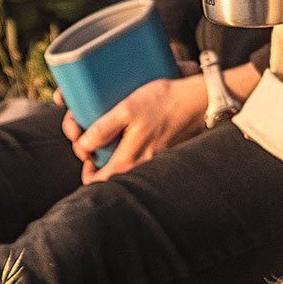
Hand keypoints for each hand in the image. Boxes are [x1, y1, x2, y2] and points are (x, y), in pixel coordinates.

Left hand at [67, 67, 252, 179]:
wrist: (199, 101)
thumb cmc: (164, 103)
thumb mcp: (127, 110)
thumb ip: (102, 130)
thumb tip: (82, 146)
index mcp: (129, 161)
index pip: (97, 182)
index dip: (85, 167)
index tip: (84, 147)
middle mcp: (140, 167)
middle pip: (108, 173)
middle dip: (94, 156)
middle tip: (91, 134)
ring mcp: (152, 161)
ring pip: (122, 164)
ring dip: (109, 151)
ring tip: (106, 129)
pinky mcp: (160, 152)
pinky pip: (137, 156)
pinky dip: (127, 146)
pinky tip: (126, 128)